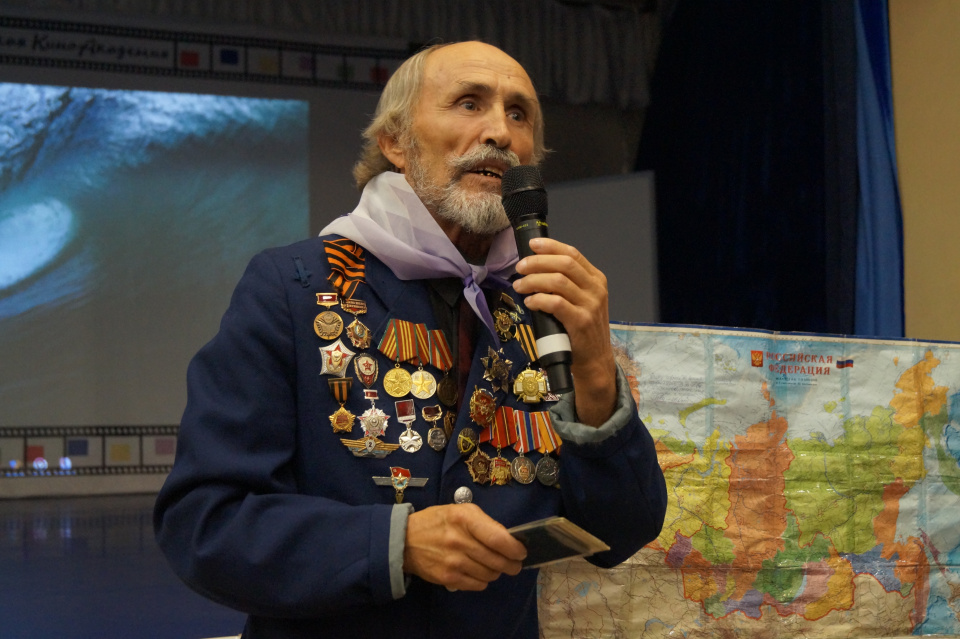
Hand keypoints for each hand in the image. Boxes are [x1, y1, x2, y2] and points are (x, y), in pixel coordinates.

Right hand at [403, 504, 525, 590]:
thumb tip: (508, 540)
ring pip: (490, 574)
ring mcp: (453, 561)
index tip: (521, 552)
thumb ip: (484, 523)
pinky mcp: (448, 578)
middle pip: (498, 560)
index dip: (515, 548)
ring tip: (493, 566)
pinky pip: (477, 585)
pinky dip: (483, 581)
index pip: (498, 538)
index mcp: (464, 518)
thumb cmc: (438, 522)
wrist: (405, 541)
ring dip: (496, 572)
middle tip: (514, 564)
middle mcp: (460, 540)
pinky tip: (478, 572)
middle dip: (511, 564)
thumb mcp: (460, 512)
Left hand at [513, 237, 616, 426]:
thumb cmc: (581, 330)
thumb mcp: (581, 301)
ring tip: (519, 285)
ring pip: (558, 281)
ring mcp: (590, 305)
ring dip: (534, 280)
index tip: (531, 245)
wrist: (594, 360)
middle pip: (564, 264)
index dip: (550, 246)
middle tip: (520, 267)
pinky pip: (556, 303)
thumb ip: (566, 284)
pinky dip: (539, 299)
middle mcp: (596, 289)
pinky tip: (529, 301)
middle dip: (538, 262)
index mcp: (596, 279)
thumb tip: (534, 268)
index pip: (572, 254)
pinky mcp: (581, 321)